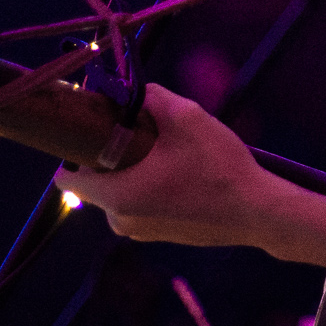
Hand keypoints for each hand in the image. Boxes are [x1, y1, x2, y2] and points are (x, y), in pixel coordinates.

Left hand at [63, 84, 285, 248]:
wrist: (258, 212)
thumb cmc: (219, 167)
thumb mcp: (186, 117)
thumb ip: (151, 98)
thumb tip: (131, 91)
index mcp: (118, 196)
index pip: (67, 178)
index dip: (76, 147)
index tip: (98, 126)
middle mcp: (121, 220)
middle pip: (97, 179)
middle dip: (112, 153)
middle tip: (145, 132)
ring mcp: (140, 231)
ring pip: (120, 190)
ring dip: (134, 168)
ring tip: (170, 151)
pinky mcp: (159, 235)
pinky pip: (139, 203)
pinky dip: (149, 184)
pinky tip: (181, 171)